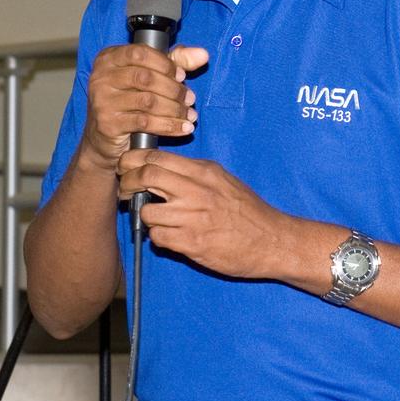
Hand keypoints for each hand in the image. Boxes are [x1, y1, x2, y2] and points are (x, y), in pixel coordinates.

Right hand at [81, 44, 208, 169]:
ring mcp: (102, 101)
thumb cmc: (129, 101)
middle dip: (173, 89)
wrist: (104, 139)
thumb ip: (176, 61)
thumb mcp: (150, 75)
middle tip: (190, 98)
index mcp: (109, 58)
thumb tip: (202, 54)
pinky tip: (183, 128)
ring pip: (148, 101)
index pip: (140, 52)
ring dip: (175, 109)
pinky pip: (145, 123)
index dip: (165, 64)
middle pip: (145, 78)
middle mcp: (101, 77)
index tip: (181, 75)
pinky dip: (169, 125)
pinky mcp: (108, 124)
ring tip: (189, 115)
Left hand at [117, 149, 286, 278]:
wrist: (273, 241)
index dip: (133, 161)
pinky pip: (158, 238)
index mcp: (203, 172)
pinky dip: (159, 238)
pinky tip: (171, 237)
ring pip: (147, 212)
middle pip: (145, 177)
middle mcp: (196, 191)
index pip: (156, 157)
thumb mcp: (223, 179)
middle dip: (128, 184)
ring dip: (146, 216)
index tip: (126, 167)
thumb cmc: (248, 211)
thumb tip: (162, 166)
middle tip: (128, 192)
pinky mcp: (192, 244)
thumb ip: (194, 172)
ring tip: (158, 220)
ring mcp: (193, 218)